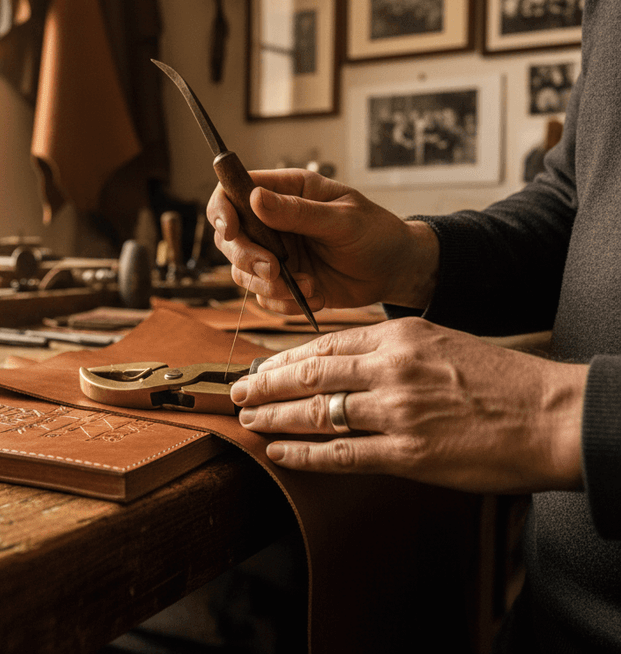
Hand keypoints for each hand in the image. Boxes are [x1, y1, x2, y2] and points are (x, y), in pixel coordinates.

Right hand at [207, 168, 438, 313]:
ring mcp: (275, 254)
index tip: (232, 231)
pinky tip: (314, 296)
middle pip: (230, 238)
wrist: (395, 271)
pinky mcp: (283, 283)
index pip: (233, 192)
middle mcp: (273, 222)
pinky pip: (264, 298)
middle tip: (275, 270)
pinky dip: (284, 304)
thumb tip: (255, 198)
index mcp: (286, 192)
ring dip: (268, 286)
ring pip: (242, 272)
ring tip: (306, 286)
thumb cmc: (377, 233)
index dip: (222, 210)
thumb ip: (298, 212)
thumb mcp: (343, 219)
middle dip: (246, 258)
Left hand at [232, 317, 586, 493]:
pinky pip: (340, 454)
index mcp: (400, 335)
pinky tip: (278, 452)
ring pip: (316, 413)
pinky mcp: (407, 453)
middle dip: (264, 385)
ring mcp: (397, 412)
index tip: (258, 367)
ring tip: (248, 420)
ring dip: (273, 417)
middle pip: (308, 376)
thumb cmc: (502, 380)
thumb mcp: (441, 341)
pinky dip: (303, 454)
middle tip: (236, 393)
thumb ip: (391, 347)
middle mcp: (391, 368)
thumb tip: (342, 360)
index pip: (323, 344)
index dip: (282, 358)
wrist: (553, 416)